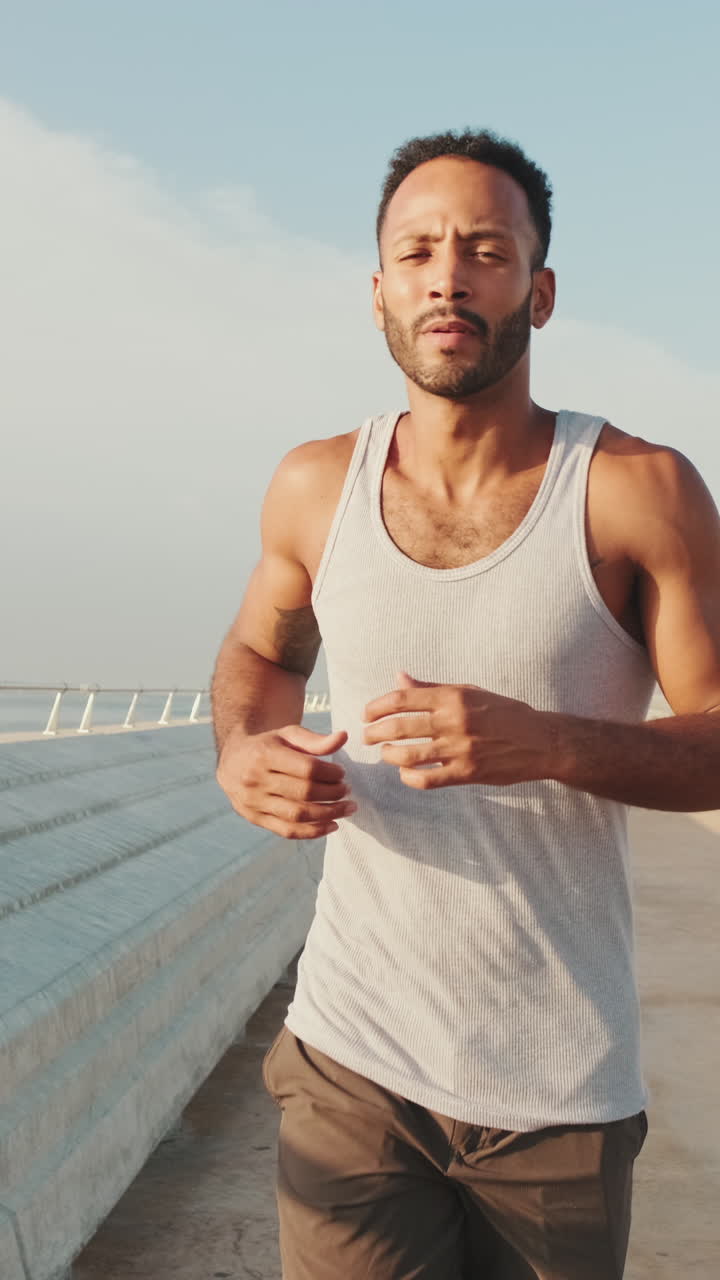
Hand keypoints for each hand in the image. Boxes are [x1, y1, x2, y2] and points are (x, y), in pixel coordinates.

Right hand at [217, 725, 356, 837]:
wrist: (232, 761)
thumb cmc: (267, 745)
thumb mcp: (287, 735)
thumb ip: (315, 740)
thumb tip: (343, 737)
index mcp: (265, 755)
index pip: (307, 768)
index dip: (330, 773)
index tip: (342, 773)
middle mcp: (256, 780)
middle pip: (304, 792)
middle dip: (333, 794)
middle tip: (348, 790)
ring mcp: (254, 802)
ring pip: (298, 815)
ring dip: (329, 814)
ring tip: (347, 808)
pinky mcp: (255, 819)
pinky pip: (288, 831)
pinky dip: (313, 832)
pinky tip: (332, 825)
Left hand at [363, 672, 552, 789]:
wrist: (541, 741)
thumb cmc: (504, 713)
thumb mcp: (470, 692)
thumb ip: (432, 689)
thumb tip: (399, 678)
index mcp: (453, 697)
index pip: (403, 699)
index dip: (377, 707)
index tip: (367, 714)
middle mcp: (454, 721)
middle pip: (400, 727)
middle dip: (375, 733)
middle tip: (366, 736)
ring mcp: (460, 749)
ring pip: (409, 755)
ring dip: (388, 756)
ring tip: (384, 754)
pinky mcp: (467, 773)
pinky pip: (427, 779)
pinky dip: (410, 777)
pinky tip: (405, 773)